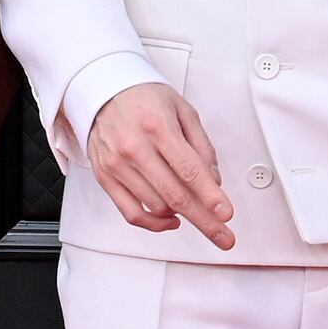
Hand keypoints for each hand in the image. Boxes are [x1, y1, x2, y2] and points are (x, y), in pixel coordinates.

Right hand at [85, 82, 236, 250]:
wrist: (102, 92)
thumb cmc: (144, 99)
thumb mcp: (183, 110)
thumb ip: (201, 146)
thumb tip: (214, 180)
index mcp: (157, 127)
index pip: (189, 170)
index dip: (210, 195)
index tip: (225, 213)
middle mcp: (134, 148)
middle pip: (175, 195)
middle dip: (204, 220)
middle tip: (223, 236)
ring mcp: (117, 166)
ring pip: (156, 206)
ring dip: (181, 215)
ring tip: (196, 209)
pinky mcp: (105, 178)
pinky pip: (131, 213)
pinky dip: (154, 223)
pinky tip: (171, 220)